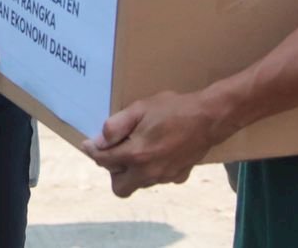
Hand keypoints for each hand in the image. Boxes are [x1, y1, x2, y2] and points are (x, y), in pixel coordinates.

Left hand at [80, 89, 226, 196]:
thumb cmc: (173, 109)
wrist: (209, 117)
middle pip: (120, 187)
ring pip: (139, 184)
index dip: (93, 151)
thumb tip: (98, 141)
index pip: (104, 161)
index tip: (88, 144)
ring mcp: (165, 177)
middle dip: (113, 172)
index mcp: (136, 155)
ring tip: (137, 149)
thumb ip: (116, 126)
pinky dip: (152, 170)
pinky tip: (157, 152)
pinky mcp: (178, 177)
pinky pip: (158, 179)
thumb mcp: (139, 109)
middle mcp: (149, 172)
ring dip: (132, 172)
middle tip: (116, 152)